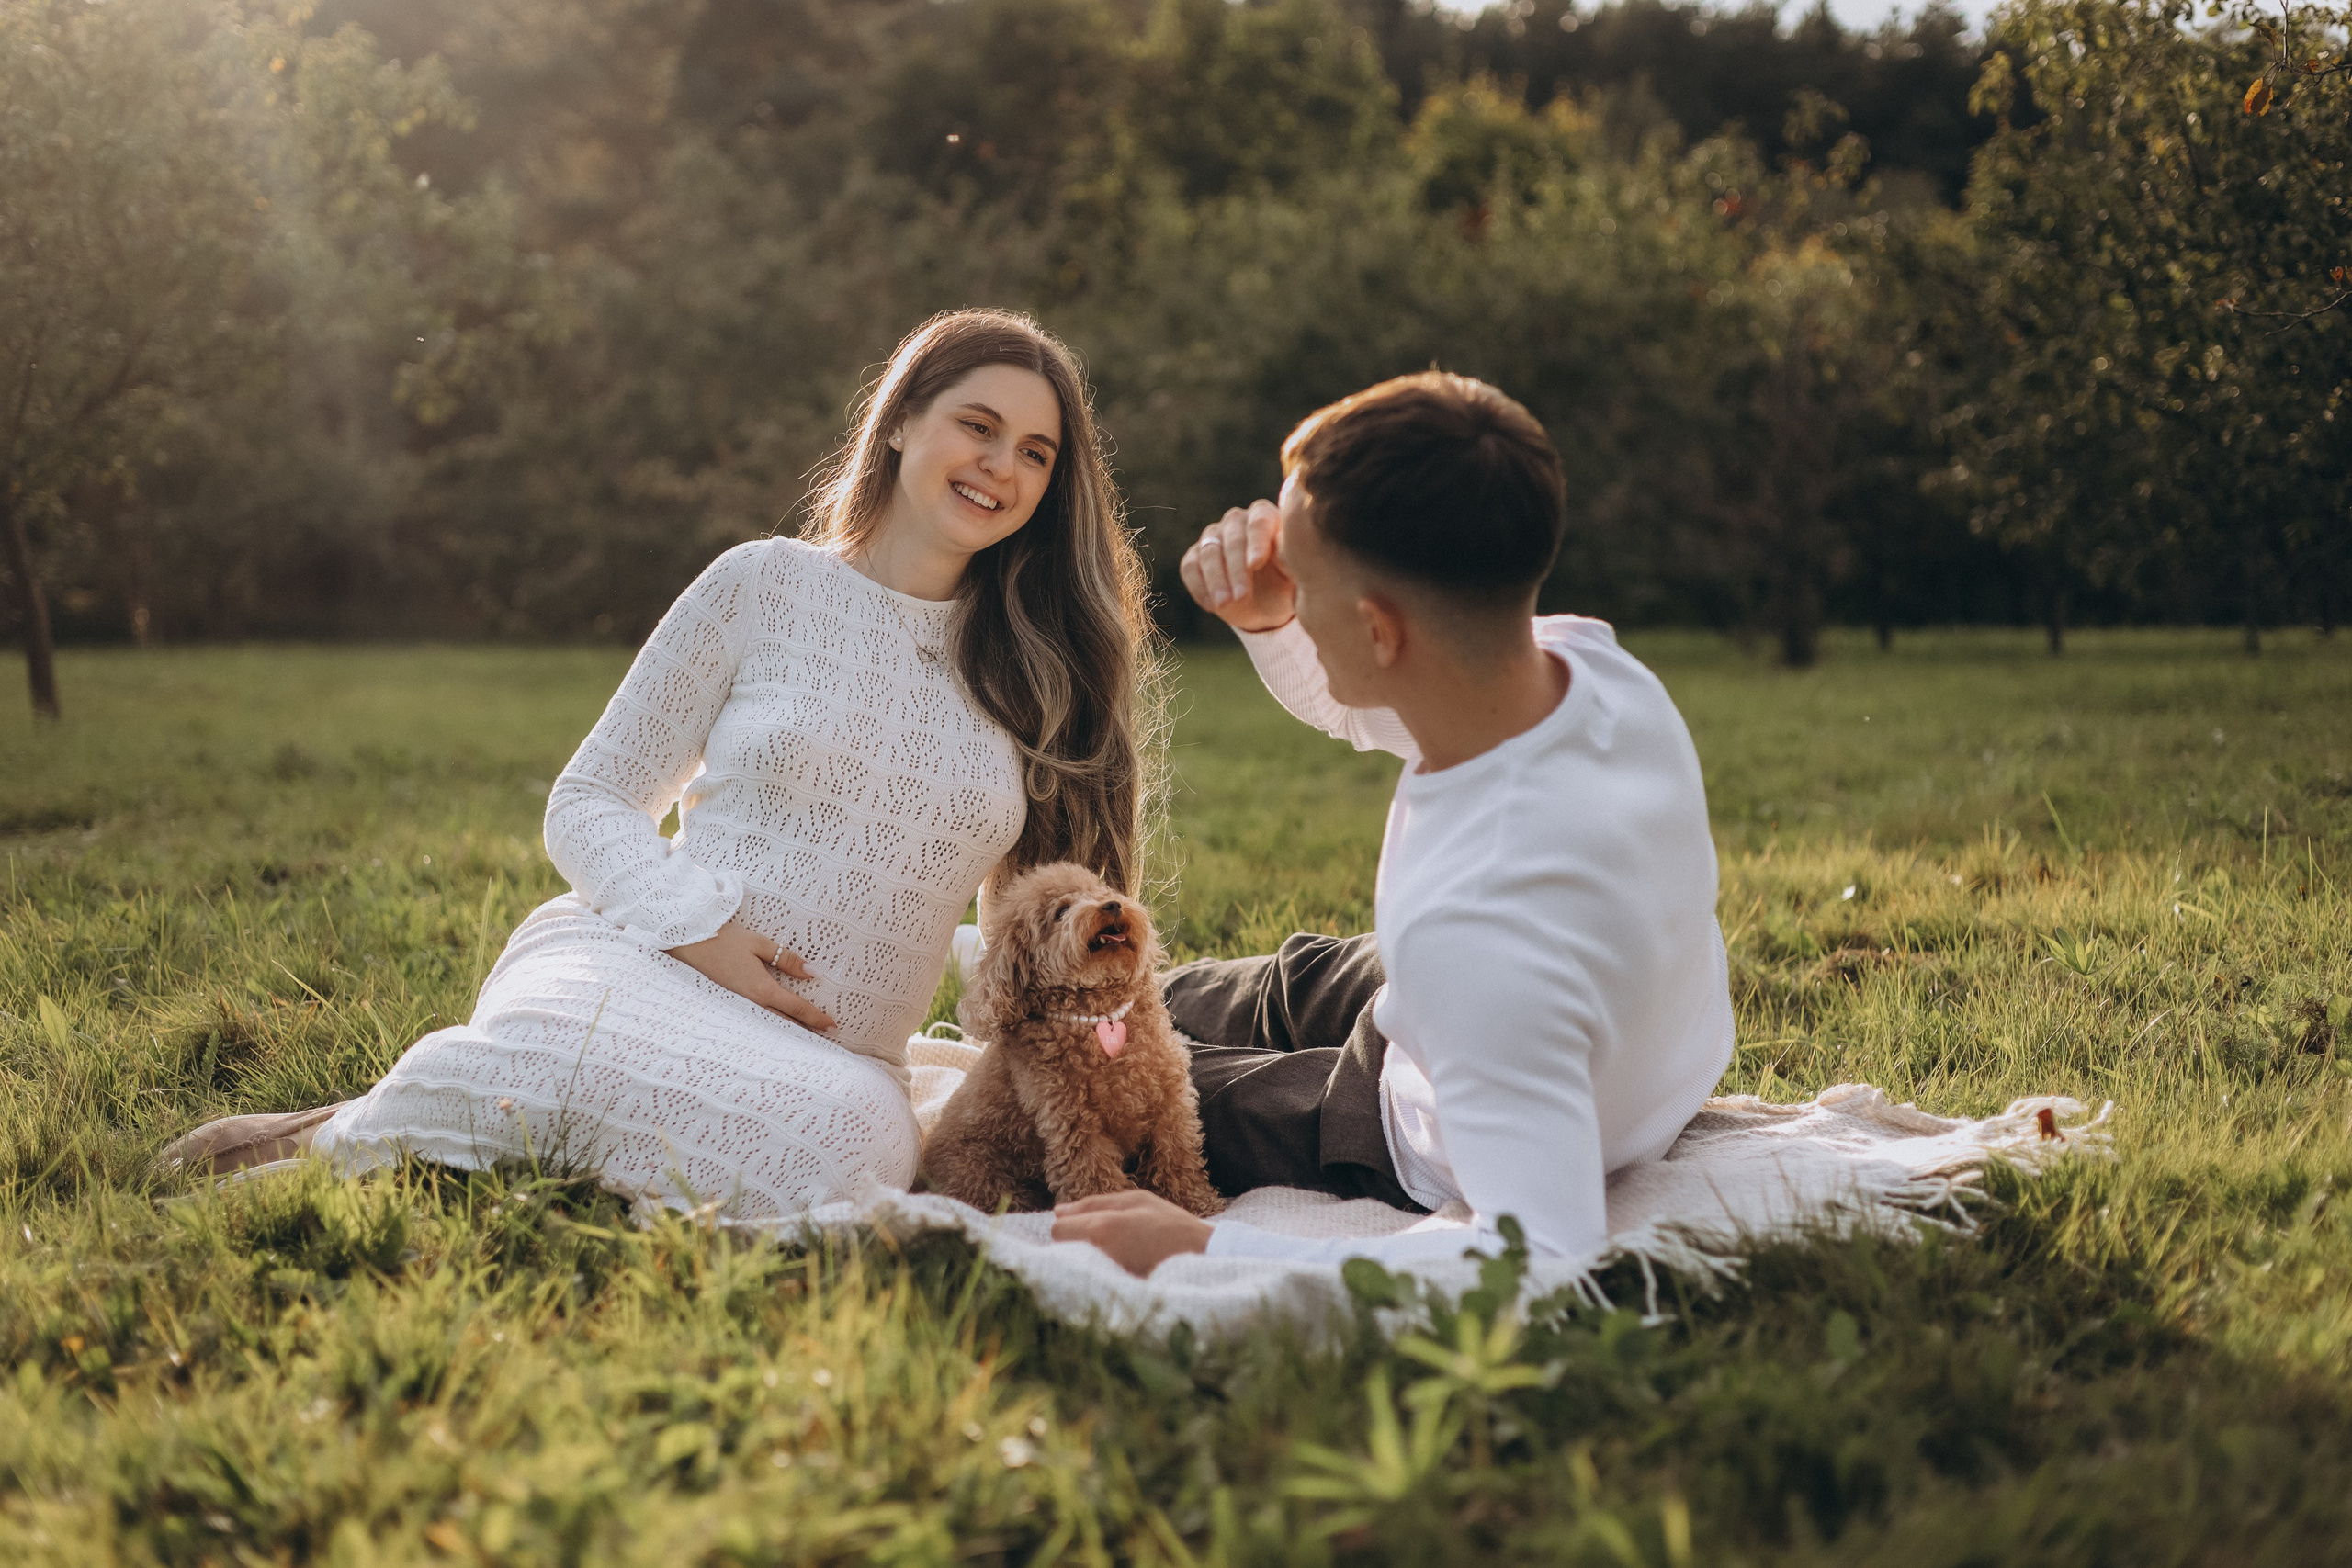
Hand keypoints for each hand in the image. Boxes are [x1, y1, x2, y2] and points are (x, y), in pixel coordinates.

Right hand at [666, 920, 836, 1032]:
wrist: (684, 945)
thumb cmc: (722, 940)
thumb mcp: (758, 944)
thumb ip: (787, 959)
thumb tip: (813, 973)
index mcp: (761, 989)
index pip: (796, 1008)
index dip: (817, 1018)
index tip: (834, 1027)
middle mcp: (750, 1005)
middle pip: (785, 1024)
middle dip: (807, 1032)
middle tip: (827, 1041)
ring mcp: (737, 1009)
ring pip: (769, 1026)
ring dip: (789, 1032)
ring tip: (807, 1039)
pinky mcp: (728, 1007)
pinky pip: (754, 1022)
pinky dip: (770, 1027)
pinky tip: (776, 1028)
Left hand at [1051, 1189, 1213, 1276]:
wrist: (1204, 1258)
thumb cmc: (1170, 1225)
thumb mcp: (1137, 1201)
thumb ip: (1094, 1204)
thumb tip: (1058, 1212)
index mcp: (1102, 1228)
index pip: (1057, 1231)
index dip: (1069, 1228)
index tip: (1086, 1229)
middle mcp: (1100, 1255)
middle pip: (1062, 1251)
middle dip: (1075, 1246)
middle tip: (1102, 1244)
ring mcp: (1107, 1278)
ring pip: (1076, 1267)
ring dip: (1086, 1261)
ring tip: (1114, 1258)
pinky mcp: (1115, 1294)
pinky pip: (1091, 1283)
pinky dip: (1098, 1277)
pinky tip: (1119, 1272)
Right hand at [1179, 501, 1294, 632]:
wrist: (1267, 605)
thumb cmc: (1285, 583)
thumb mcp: (1296, 574)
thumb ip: (1291, 558)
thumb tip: (1286, 548)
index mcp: (1265, 517)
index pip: (1258, 522)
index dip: (1256, 542)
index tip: (1256, 564)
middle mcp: (1237, 521)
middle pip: (1231, 538)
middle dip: (1235, 569)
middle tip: (1241, 596)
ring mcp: (1214, 537)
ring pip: (1209, 552)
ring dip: (1216, 580)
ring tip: (1225, 604)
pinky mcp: (1195, 556)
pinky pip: (1190, 567)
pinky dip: (1198, 586)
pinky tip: (1211, 606)